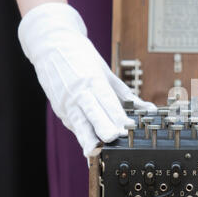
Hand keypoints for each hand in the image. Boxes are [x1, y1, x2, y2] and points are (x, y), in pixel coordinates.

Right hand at [19, 3, 156, 156]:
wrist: (50, 44)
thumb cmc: (82, 57)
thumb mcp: (106, 72)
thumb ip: (126, 94)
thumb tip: (147, 109)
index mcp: (93, 80)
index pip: (107, 101)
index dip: (117, 115)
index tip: (128, 128)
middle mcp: (79, 92)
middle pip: (92, 112)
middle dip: (102, 126)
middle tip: (112, 138)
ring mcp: (67, 102)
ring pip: (78, 123)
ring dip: (86, 138)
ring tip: (93, 152)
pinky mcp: (60, 109)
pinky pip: (73, 125)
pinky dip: (81, 136)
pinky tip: (89, 148)